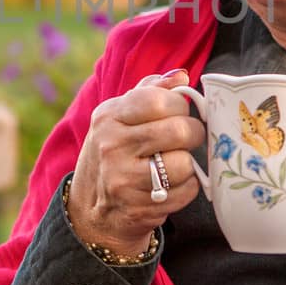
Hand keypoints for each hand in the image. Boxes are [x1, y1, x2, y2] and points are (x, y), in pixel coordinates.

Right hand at [69, 69, 205, 255]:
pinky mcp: (139, 208)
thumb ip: (151, 91)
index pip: (159, 100)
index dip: (180, 105)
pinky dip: (187, 187)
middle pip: (179, 131)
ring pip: (185, 163)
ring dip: (189, 164)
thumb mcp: (121, 117)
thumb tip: (183, 76)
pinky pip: (186, 191)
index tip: (180, 113)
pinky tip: (171, 185)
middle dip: (194, 133)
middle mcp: (112, 146)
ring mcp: (123, 180)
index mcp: (109, 116)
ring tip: (175, 163)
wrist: (91, 208)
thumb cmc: (114, 152)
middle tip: (189, 138)